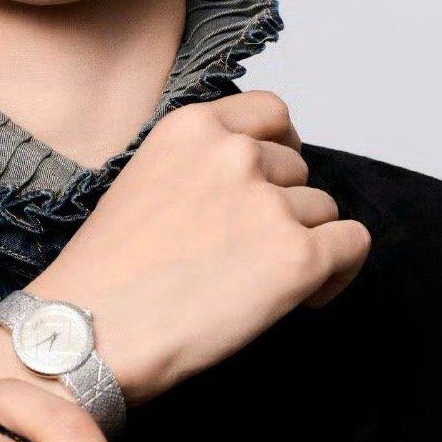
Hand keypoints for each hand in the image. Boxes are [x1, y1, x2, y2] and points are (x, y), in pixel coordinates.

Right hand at [17, 91, 370, 404]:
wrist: (90, 330)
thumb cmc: (109, 271)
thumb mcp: (147, 178)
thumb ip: (202, 164)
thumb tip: (258, 182)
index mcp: (192, 126)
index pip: (271, 111)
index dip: (279, 146)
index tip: (271, 180)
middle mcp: (234, 152)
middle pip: (297, 166)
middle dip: (283, 204)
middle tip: (250, 252)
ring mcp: (268, 202)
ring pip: (322, 209)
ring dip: (303, 242)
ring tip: (262, 282)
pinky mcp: (297, 256)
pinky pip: (351, 245)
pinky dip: (338, 271)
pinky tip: (304, 298)